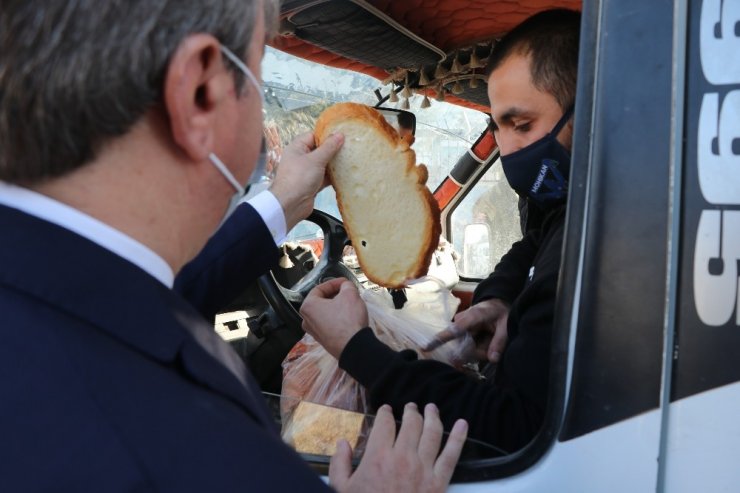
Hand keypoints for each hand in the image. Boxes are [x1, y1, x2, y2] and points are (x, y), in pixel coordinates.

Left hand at [269, 131, 343, 230]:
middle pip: (320, 150)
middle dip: (334, 150)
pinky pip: (325, 177)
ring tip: (351, 158)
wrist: (290, 205)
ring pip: (324, 164)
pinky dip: (334, 176)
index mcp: (297, 148)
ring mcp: (307, 172)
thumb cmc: (299, 178)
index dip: (327, 135)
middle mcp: (301, 158)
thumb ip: (329, 147)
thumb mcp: (315, 159)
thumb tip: (340, 134)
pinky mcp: (313, 184)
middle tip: (350, 146)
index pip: (313, 136)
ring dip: (335, 164)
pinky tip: (346, 174)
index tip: (342, 135)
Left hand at [300, 278, 367, 358]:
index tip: (345, 282)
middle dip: (335, 295)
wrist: (353, 347)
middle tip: (348, 292)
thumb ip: (346, 285)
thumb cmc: (348, 320)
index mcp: (308, 307)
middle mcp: (306, 320)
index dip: (334, 283)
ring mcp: (314, 332)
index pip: (319, 288)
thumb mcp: (350, 295)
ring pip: (325, 313)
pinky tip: (348, 317)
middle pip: (321, 301)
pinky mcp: (323, 341)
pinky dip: (337, 318)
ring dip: (337, 306)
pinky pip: (328, 324)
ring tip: (350, 304)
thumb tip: (345, 286)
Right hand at [329, 403, 467, 492]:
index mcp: (378, 457)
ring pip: (431, 433)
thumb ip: (340, 464)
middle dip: (411, 411)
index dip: (385, 413)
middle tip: (411, 407)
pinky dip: (458, 438)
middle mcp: (403, 457)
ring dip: (432, 417)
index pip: (385, 424)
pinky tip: (462, 425)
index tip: (386, 410)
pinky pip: (451, 455)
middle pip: (411, 423)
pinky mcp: (439, 481)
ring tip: (431, 409)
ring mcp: (424, 468)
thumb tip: (342, 443)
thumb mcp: (343, 489)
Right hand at [425, 298, 509, 362]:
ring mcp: (458, 326)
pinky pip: (465, 347)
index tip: (425, 347)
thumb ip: (499, 341)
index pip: (455, 330)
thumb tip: (492, 359)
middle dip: (479, 352)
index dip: (440, 339)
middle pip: (463, 346)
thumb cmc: (500, 312)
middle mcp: (461, 321)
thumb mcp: (505, 324)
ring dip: (479, 351)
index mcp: (473, 316)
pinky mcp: (458, 331)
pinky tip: (485, 341)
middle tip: (494, 347)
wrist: (495, 304)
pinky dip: (477, 349)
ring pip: (465, 349)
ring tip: (491, 340)